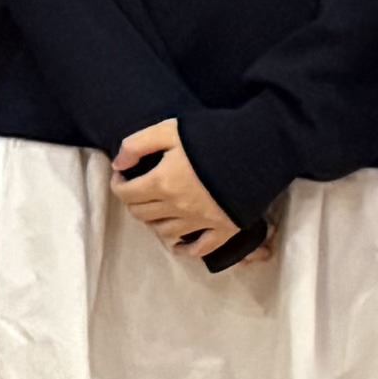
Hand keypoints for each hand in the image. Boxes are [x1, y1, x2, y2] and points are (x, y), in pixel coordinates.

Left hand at [108, 121, 239, 259]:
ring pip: (165, 232)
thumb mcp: (169, 129)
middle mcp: (179, 207)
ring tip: (157, 209)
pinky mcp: (225, 228)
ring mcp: (202, 221)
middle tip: (138, 189)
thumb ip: (137, 145)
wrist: (259, 148)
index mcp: (163, 183)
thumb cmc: (211, 136)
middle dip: (134, 201)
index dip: (118, 184)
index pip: (126, 194)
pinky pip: (200, 248)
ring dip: (154, 222)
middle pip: (142, 214)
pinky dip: (185, 248)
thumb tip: (119, 164)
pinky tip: (178, 244)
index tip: (123, 175)